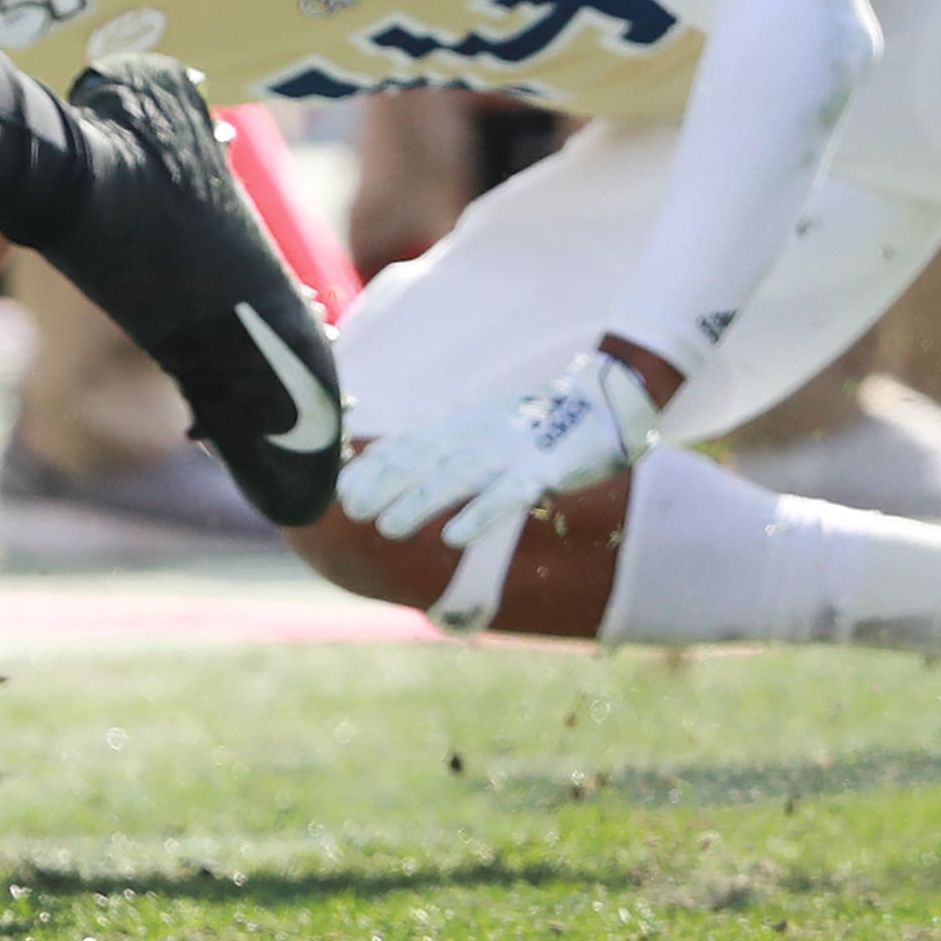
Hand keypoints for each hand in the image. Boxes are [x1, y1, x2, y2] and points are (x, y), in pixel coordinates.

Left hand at [337, 348, 660, 551]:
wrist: (604, 403)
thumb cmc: (533, 424)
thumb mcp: (479, 428)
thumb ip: (440, 445)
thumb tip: (393, 464)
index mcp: (460, 426)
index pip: (405, 444)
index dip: (370, 468)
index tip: (337, 492)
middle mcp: (476, 434)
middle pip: (422, 459)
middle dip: (383, 485)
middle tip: (349, 511)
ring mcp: (509, 450)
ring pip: (457, 478)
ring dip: (419, 503)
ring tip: (387, 529)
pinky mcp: (543, 469)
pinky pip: (507, 494)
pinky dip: (479, 515)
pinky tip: (454, 538)